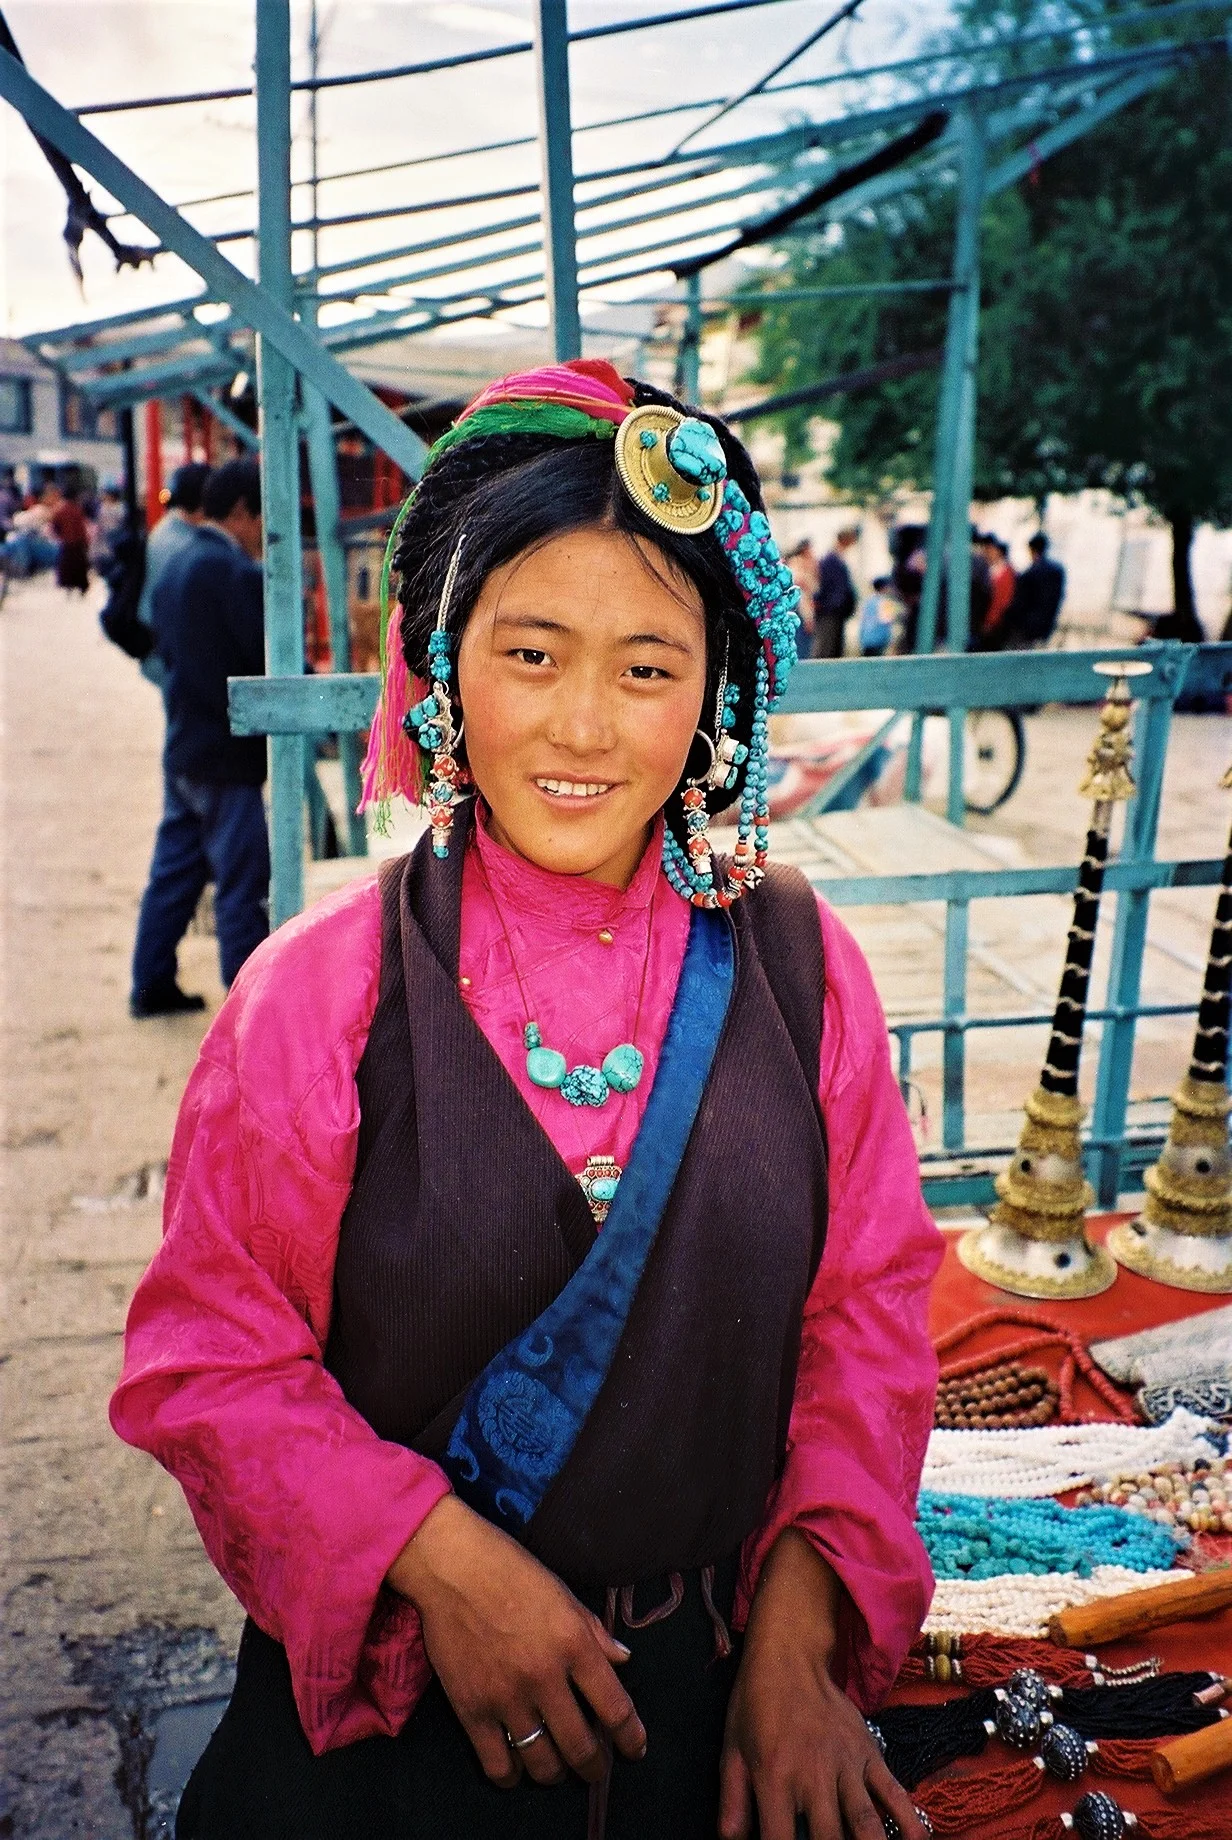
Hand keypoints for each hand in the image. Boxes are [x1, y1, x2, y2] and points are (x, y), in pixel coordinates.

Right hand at [387, 1494, 645, 1788]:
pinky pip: (498, 1765)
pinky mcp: (471, 1710)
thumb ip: (595, 1633)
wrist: (452, 1567)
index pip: (616, 1709)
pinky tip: (518, 1768)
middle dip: (595, 1767)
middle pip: (582, 1747)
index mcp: (574, 1644)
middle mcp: (544, 1677)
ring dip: (557, 1774)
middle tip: (596, 1768)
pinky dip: (513, 1776)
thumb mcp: (564, 1595)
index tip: (635, 1749)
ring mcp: (506, 1698)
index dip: (631, 1738)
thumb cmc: (512, 1572)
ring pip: (542, 1763)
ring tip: (559, 1767)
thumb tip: (623, 1661)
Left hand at [719, 1530, 924, 1839]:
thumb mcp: (731, 1751)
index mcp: (774, 1777)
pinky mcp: (869, 1754)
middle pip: (829, 1839)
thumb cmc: (754, 1705)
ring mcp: (846, 1764)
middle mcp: (813, 1774)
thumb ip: (732, 1803)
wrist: (789, 1655)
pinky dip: (909, 1824)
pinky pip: (895, 1794)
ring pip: (866, 1825)